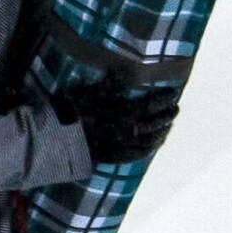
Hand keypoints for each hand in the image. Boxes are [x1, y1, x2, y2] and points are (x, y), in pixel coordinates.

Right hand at [59, 77, 179, 165]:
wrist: (56, 142)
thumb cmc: (72, 113)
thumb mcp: (89, 93)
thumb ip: (109, 85)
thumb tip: (125, 74)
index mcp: (124, 114)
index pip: (150, 105)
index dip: (163, 99)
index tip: (173, 94)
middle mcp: (129, 132)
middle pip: (154, 124)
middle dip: (167, 116)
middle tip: (175, 109)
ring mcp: (123, 147)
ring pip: (150, 141)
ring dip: (162, 133)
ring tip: (169, 127)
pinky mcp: (115, 158)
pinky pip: (138, 155)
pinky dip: (150, 149)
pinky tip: (153, 146)